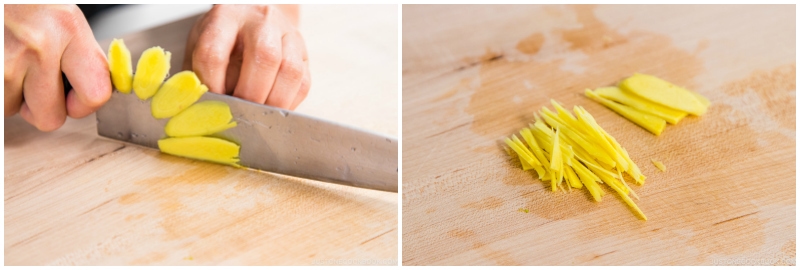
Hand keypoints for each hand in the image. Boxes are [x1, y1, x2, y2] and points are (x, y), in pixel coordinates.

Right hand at [4, 4, 110, 130]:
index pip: (96, 94)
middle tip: (36, 84)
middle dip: (42, 108)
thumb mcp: (64, 20)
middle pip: (51, 118)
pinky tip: (1, 63)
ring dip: (12, 95)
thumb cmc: (28, 5)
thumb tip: (90, 95)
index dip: (83, 104)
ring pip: (13, 110)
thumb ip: (80, 56)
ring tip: (12, 64)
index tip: (74, 97)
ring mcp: (7, 58)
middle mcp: (41, 45)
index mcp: (70, 29)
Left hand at [183, 5, 309, 109]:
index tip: (210, 104)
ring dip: (273, 101)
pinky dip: (287, 103)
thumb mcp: (203, 45)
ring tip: (258, 115)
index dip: (211, 85)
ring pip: (289, 71)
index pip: (215, 53)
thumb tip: (203, 110)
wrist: (253, 19)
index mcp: (225, 16)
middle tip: (239, 113)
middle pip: (264, 57)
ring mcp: (288, 35)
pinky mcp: (303, 55)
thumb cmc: (224, 38)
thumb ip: (200, 75)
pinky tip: (272, 108)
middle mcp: (261, 20)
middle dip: (250, 94)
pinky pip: (302, 84)